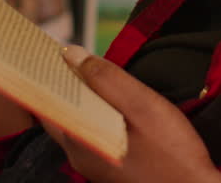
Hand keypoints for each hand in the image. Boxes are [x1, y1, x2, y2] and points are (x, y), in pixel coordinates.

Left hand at [45, 47, 220, 182]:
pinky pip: (95, 135)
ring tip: (97, 74)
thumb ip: (106, 79)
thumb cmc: (172, 155)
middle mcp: (81, 157)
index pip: (48, 102)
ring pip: (80, 124)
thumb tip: (71, 54)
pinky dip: (98, 115)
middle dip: (67, 85)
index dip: (49, 74)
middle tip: (76, 56)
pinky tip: (115, 104)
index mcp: (81, 141)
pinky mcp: (111, 170)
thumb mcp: (141, 106)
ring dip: (85, 100)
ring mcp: (96, 166)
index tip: (52, 51)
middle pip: (63, 113)